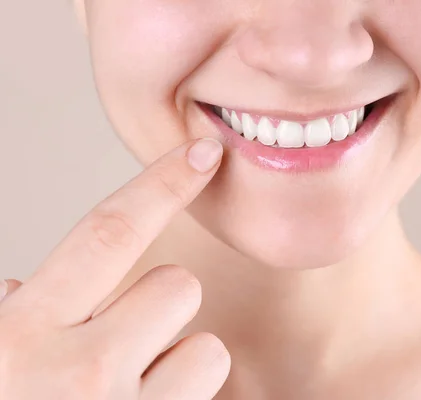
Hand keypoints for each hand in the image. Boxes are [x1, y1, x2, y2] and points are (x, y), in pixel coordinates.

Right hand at [0, 138, 229, 399]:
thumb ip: (17, 320)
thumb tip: (25, 289)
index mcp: (22, 334)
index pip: (109, 232)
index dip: (162, 184)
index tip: (204, 152)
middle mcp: (80, 370)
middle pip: (177, 285)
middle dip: (163, 303)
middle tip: (123, 345)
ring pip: (207, 348)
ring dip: (180, 361)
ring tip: (134, 393)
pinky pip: (209, 391)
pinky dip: (185, 397)